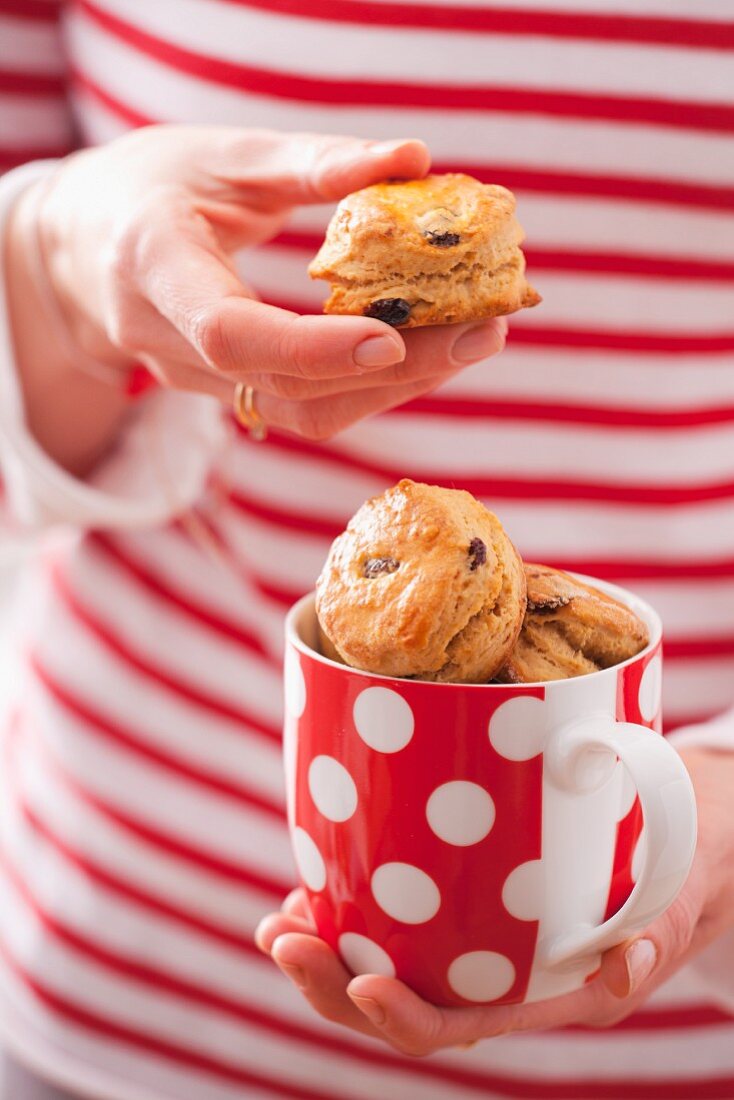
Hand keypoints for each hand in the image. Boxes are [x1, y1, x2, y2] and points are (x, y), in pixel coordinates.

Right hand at [6, 125, 505, 469]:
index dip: (313, 345)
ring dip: (396, 387)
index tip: (391, 335)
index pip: (232, 333)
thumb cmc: (150, 187)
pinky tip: (425, 351)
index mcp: (154, 270)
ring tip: (473, 340)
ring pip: (304, 413)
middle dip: (397, 368)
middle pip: (289, 386)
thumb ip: (316, 163)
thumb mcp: (225, 156)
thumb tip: (417, 158)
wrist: (84, 249)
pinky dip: (370, 386)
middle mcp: (170, 344)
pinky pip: (304, 409)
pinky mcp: (229, 395)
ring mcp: (196, 383)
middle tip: (486, 329)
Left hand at [256, 747, 733, 1054]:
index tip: (362, 982)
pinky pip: (399, 917)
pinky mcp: (467, 899)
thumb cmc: (683, 868)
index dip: (407, 1017)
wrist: (685, 835)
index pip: (463, 1022)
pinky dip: (351, 906)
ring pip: (388, 962)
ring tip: (279, 919)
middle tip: (281, 936)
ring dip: (325, 948)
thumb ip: (654, 936)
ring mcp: (479, 940)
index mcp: (546, 994)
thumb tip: (623, 973)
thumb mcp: (678, 899)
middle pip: (404, 1001)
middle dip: (331, 986)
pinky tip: (315, 881)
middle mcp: (500, 977)